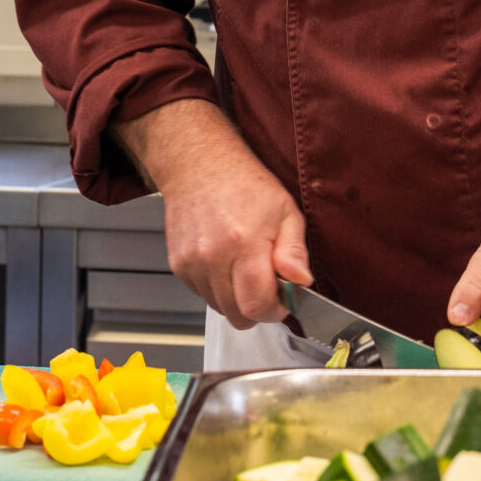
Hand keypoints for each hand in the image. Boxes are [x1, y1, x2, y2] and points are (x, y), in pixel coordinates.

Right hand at [112, 99, 312, 329]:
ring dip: (236, 299)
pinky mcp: (178, 265)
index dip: (275, 310)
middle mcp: (213, 257)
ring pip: (219, 308)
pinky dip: (218, 289)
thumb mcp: (285, 211)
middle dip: (257, 308)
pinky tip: (225, 263)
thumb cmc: (244, 184)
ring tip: (244, 268)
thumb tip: (301, 281)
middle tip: (267, 285)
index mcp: (244, 243)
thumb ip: (294, 251)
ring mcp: (192, 263)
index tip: (282, 299)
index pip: (256, 305)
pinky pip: (203, 296)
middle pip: (237, 315)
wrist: (200, 165)